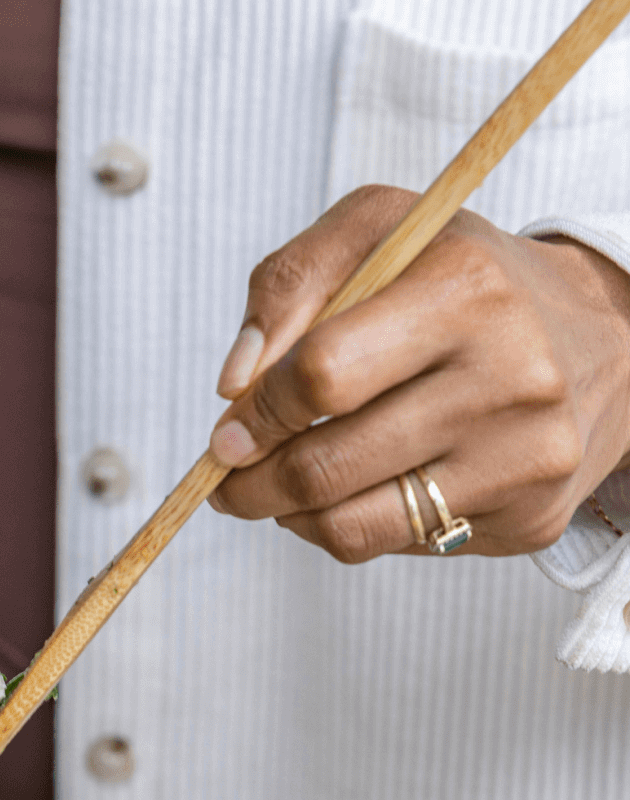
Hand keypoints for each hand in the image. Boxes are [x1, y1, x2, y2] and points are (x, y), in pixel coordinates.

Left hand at [206, 185, 629, 559]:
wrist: (606, 334)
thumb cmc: (459, 280)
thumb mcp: (377, 234)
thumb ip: (288, 286)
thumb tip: (233, 388)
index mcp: (467, 290)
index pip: (321, 376)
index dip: (256, 413)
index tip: (228, 430)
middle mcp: (510, 377)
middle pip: (324, 468)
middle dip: (250, 483)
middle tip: (229, 477)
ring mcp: (524, 458)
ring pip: (349, 528)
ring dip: (288, 514)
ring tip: (280, 486)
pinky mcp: (529, 519)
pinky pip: (395, 546)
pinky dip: (348, 526)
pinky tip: (354, 490)